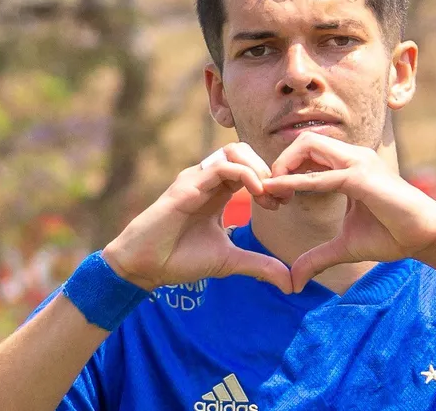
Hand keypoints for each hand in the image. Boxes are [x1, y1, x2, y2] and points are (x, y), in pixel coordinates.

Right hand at [102, 143, 292, 293]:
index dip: (271, 180)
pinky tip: (256, 194)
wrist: (145, 267)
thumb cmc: (180, 259)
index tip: (283, 203)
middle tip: (279, 196)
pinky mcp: (187, 186)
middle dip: (268, 169)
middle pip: (244, 152)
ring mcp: (197, 180)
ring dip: (258, 168)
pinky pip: (221, 167)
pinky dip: (245, 174)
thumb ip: (259, 265)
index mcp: (218, 192)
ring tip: (267, 194)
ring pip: (234, 152)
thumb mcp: (229, 261)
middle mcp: (208, 181)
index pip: (250, 169)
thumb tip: (289, 282)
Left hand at [262, 132, 435, 291]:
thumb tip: (294, 280)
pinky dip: (295, 182)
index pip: (307, 152)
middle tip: (269, 195)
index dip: (284, 171)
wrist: (427, 236)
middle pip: (302, 141)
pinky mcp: (361, 178)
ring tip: (272, 195)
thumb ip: (317, 257)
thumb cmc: (392, 234)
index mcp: (348, 165)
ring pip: (307, 145)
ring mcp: (357, 163)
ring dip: (282, 167)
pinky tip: (278, 193)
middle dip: (278, 163)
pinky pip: (321, 176)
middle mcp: (352, 156)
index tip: (274, 200)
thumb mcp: (345, 246)